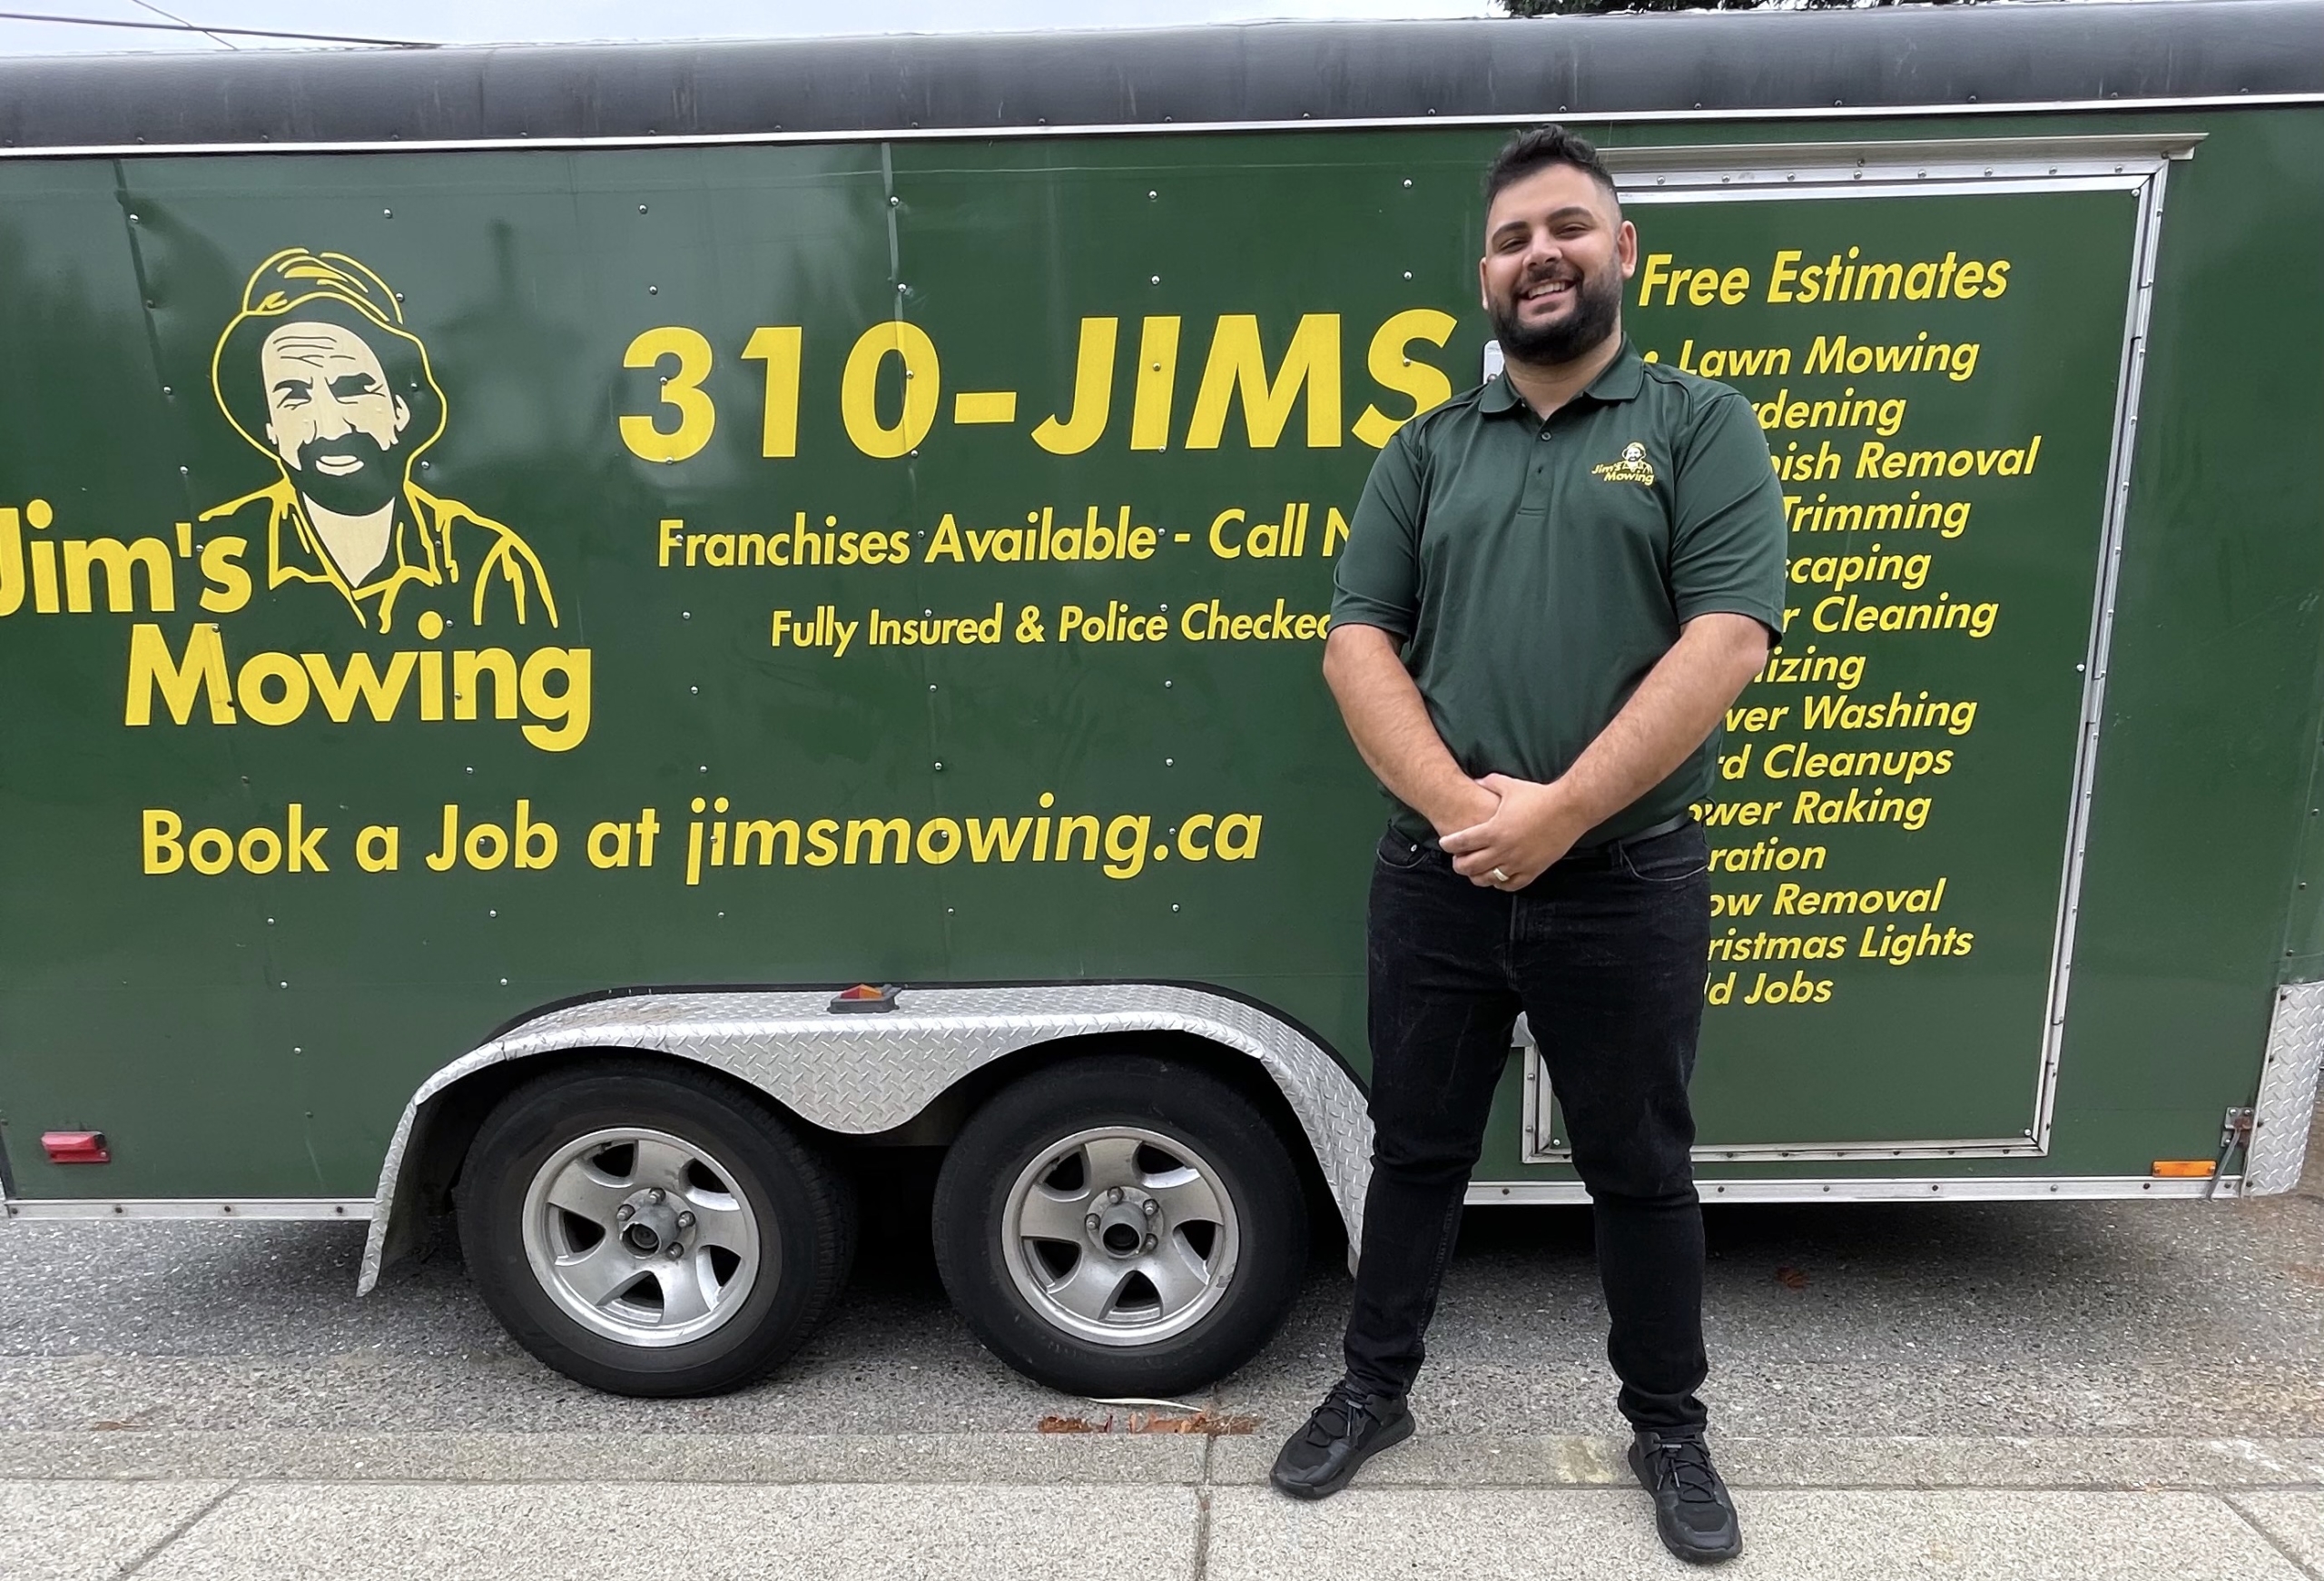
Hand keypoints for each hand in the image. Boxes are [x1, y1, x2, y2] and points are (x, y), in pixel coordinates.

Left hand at [1440, 773, 1589, 888]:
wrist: (1569, 809)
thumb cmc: (1539, 796)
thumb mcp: (1509, 786)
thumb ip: (1489, 784)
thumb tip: (1475, 781)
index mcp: (1494, 831)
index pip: (1462, 842)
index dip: (1449, 844)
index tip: (1445, 843)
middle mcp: (1503, 850)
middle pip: (1470, 866)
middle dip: (1459, 864)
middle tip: (1457, 860)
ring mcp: (1518, 863)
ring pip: (1488, 879)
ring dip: (1477, 876)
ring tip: (1474, 870)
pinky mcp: (1533, 870)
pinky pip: (1511, 884)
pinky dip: (1500, 883)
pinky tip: (1497, 878)